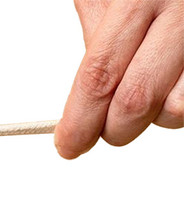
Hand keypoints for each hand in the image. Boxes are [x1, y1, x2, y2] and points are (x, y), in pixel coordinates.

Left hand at [55, 0, 183, 157]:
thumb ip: (98, 41)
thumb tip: (80, 107)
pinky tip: (171, 79)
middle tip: (104, 127)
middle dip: (113, 129)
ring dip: (155, 115)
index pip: (100, 76)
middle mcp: (182, 12)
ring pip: (175, 111)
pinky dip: (178, 101)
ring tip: (148, 84)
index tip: (69, 145)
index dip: (80, 121)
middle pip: (136, 101)